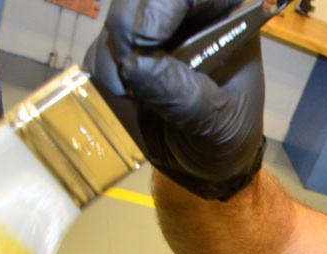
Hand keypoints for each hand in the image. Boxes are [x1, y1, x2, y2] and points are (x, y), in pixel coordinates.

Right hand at [84, 0, 265, 199]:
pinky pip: (101, 45)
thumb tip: (135, 65)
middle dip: (129, 25)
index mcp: (225, 24)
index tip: (148, 35)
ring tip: (129, 94)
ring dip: (113, 52)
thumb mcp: (218, 125)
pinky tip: (123, 97)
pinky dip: (101, 69)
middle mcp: (189, 20)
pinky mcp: (126, 53)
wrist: (202, 165)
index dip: (166, 3)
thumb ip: (185, 98)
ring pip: (119, 17)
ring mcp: (155, 33)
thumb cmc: (225, 138)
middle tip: (128, 66)